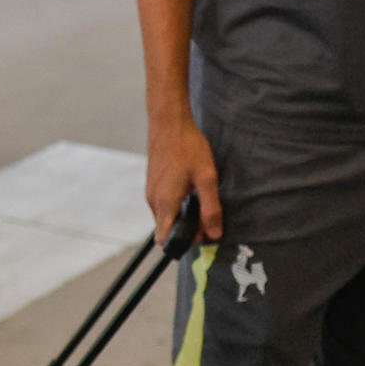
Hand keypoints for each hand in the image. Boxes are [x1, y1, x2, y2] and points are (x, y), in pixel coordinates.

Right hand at [146, 115, 222, 244]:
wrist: (168, 123)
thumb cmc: (188, 148)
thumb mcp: (206, 178)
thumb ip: (210, 209)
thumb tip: (214, 235)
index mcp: (165, 203)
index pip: (165, 240)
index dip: (183, 243)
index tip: (201, 233)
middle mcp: (153, 201)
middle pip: (167, 229)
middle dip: (187, 229)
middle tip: (207, 214)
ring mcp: (150, 192)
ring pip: (165, 217)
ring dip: (181, 216)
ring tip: (199, 199)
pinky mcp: (152, 184)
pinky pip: (163, 205)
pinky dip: (176, 205)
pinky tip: (189, 190)